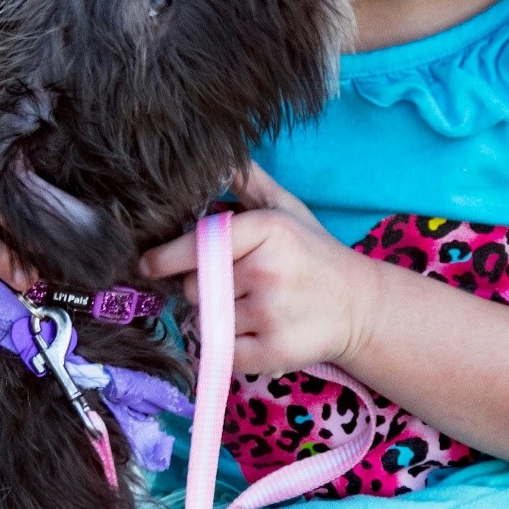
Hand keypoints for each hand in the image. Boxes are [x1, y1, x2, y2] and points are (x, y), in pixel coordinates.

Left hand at [139, 163, 374, 375]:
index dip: (166, 257)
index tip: (146, 264)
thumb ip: (250, 183)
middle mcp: (267, 270)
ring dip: (218, 319)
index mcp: (268, 230)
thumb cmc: (315, 255)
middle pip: (195, 287)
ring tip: (251, 309)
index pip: (199, 245)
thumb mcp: (288, 209)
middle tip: (235, 287)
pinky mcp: (273, 351)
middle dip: (203, 289)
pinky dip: (228, 348)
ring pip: (207, 320)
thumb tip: (216, 156)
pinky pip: (222, 352)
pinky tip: (253, 334)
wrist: (361, 306)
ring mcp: (270, 313)